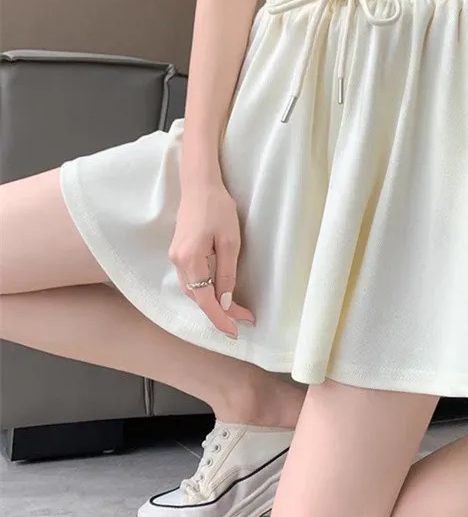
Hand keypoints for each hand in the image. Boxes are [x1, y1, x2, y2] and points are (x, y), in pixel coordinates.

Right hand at [169, 179, 254, 337]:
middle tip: (244, 319)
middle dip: (219, 313)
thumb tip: (225, 301)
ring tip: (234, 311)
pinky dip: (203, 291)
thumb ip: (227, 273)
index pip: (205, 300)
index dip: (220, 318)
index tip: (236, 331)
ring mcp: (175, 257)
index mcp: (190, 260)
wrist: (199, 185)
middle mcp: (178, 262)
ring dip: (211, 303)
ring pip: (193, 290)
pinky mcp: (178, 252)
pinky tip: (217, 293)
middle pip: (197, 298)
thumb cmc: (218, 207)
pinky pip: (190, 280)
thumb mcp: (230, 242)